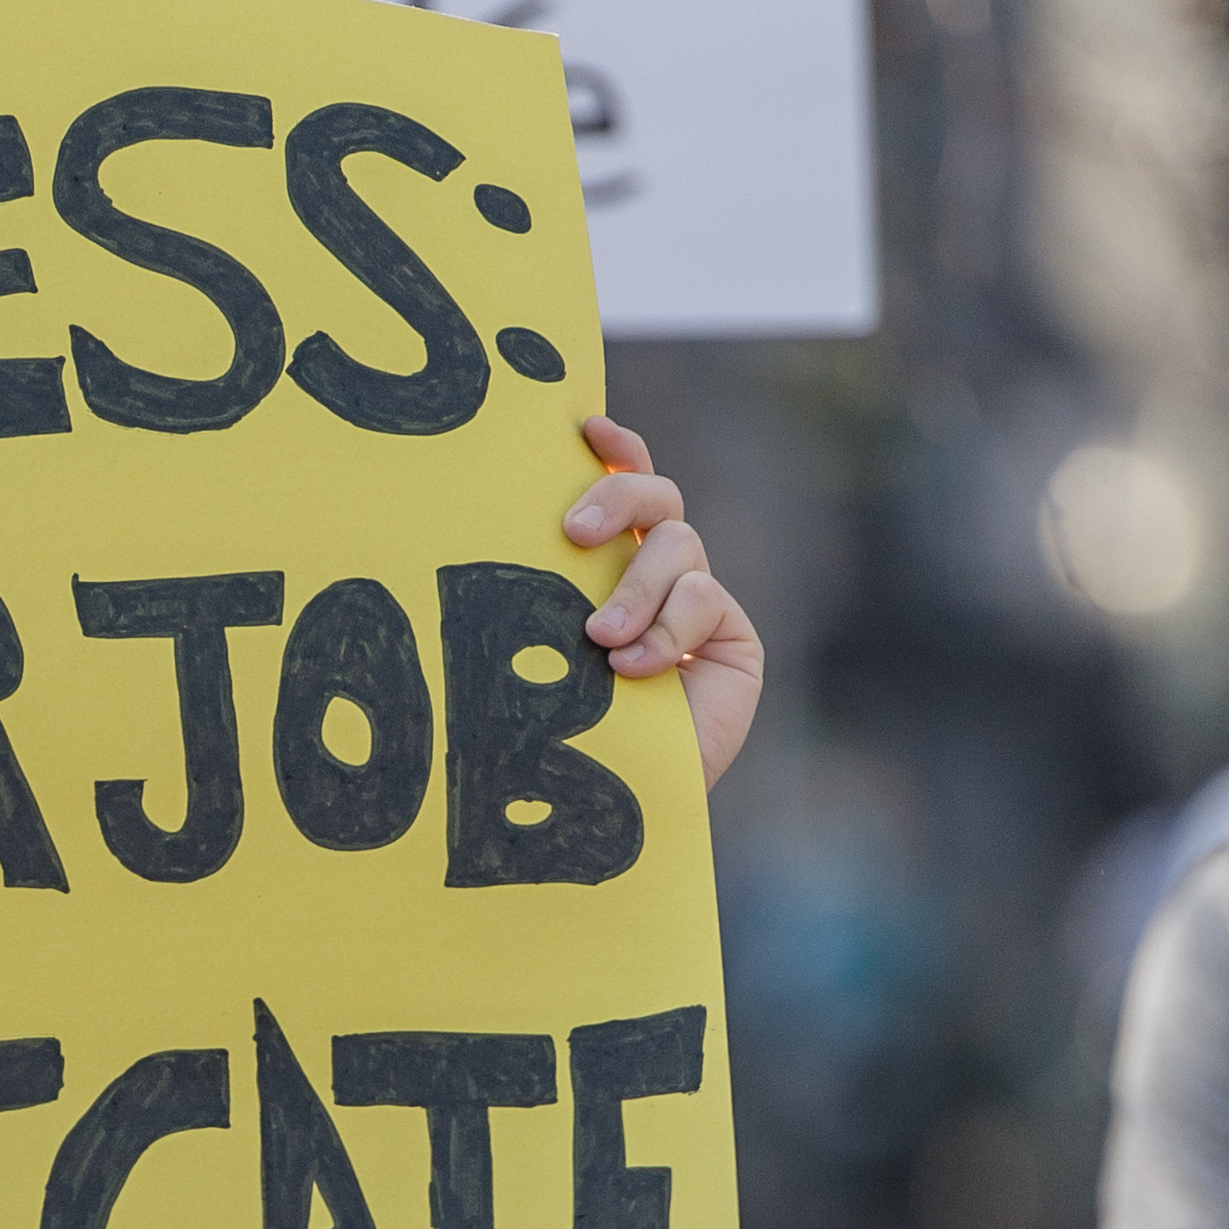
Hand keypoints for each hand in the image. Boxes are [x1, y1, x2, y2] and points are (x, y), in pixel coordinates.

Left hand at [564, 416, 761, 789]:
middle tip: (571, 533)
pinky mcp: (733, 639)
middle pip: (657, 496)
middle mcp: (657, 574)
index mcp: (606, 565)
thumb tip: (495, 522)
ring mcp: (699, 603)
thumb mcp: (539, 645)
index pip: (619, 485)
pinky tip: (633, 669)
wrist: (610, 800)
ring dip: (636, 587)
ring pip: (679, 546)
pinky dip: (666, 630)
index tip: (586, 427)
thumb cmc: (556, 727)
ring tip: (599, 639)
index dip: (613, 449)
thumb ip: (544, 589)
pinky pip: (704, 599)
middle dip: (618, 497)